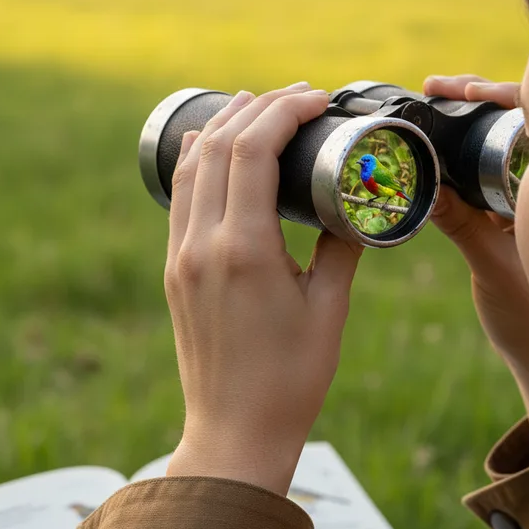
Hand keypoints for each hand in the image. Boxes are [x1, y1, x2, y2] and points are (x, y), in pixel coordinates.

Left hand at [163, 83, 363, 494]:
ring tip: (253, 104)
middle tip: (294, 96)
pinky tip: (208, 145)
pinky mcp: (174, 272)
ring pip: (191, 167)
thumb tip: (354, 210)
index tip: (316, 101)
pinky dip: (196, 161)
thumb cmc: (289, 379)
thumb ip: (342, 250)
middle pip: (218, 146)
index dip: (284, 111)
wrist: (235, 432)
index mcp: (244, 250)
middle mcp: (201, 245)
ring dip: (222, 127)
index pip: (253, 150)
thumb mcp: (328, 309)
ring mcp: (180, 258)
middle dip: (255, 107)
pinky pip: (179, 199)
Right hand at [424, 75, 528, 457]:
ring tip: (432, 102)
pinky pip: (479, 179)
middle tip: (435, 88)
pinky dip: (457, 162)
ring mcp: (522, 203)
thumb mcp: (490, 266)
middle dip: (473, 101)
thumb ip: (462, 226)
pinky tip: (434, 150)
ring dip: (462, 128)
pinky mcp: (501, 220)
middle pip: (510, 126)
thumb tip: (427, 190)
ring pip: (493, 150)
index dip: (498, 97)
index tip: (464, 90)